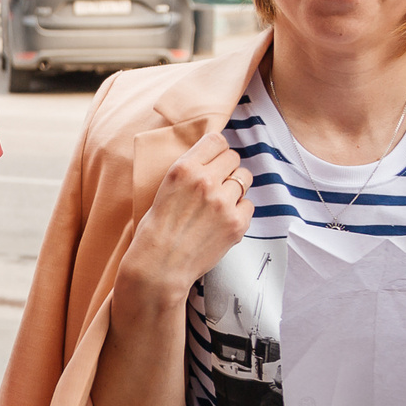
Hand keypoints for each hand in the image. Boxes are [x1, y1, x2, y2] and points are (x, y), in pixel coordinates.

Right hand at [120, 133, 251, 300]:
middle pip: (233, 158)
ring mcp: (223, 202)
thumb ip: (189, 172)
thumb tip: (212, 162)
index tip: (215, 159)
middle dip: (227, 169)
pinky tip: (223, 221)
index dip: (217, 150)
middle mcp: (205, 181)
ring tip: (220, 203)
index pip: (216, 140)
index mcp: (183, 169)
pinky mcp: (236, 223)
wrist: (159, 265)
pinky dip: (239, 211)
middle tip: (217, 184)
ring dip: (235, 188)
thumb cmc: (156, 230)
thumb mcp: (165, 188)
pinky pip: (249, 205)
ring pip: (244, 179)